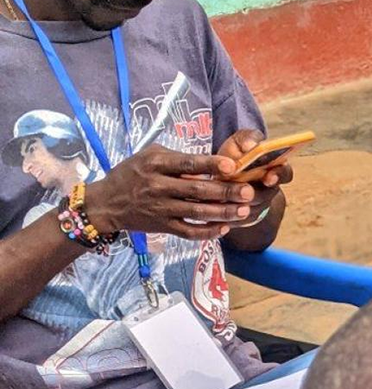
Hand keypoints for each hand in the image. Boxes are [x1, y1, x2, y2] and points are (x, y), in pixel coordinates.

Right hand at [86, 145, 255, 239]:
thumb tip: (211, 161)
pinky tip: (224, 228)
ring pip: (196, 213)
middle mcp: (158, 186)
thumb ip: (177, 157)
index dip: (210, 164)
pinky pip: (188, 232)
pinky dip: (207, 232)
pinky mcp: (162, 227)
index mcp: (156, 164)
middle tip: (249, 192)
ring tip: (243, 211)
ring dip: (222, 213)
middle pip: (197, 190)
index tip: (232, 165)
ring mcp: (160, 209)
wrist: (106, 203)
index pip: (187, 163)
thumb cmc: (132, 173)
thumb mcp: (149, 155)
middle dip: (225, 191)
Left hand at [216, 129, 292, 218]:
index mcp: (274, 169)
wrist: (222, 176)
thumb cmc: (234, 155)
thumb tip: (250, 146)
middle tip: (244, 192)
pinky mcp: (246, 219)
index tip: (268, 176)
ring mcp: (259, 206)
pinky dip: (227, 215)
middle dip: (254, 194)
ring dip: (238, 205)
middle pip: (266, 195)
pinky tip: (215, 208)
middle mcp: (270, 190)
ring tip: (223, 199)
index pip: (285, 173)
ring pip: (252, 210)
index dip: (279, 175)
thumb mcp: (239, 142)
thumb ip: (247, 138)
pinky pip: (239, 221)